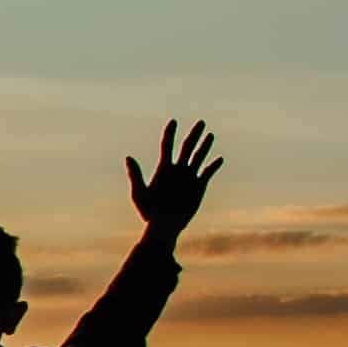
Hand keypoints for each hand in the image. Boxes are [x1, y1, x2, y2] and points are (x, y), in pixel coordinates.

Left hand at [128, 118, 222, 234]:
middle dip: (194, 134)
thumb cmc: (149, 211)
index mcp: (163, 168)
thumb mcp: (140, 192)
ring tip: (210, 134)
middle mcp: (177, 170)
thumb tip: (128, 157)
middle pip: (186, 147)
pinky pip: (207, 173)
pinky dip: (213, 166)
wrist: (165, 225)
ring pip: (198, 157)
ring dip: (205, 146)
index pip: (166, 145)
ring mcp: (189, 177)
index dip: (170, 133)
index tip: (173, 121)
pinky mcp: (198, 187)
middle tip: (201, 122)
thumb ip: (135, 175)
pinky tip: (219, 159)